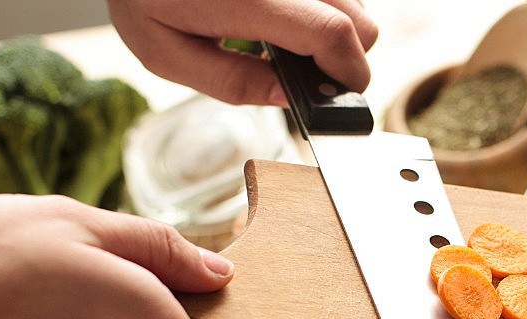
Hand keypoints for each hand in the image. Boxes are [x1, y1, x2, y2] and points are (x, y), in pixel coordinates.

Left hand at [107, 0, 378, 104]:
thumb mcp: (166, 52)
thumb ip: (230, 82)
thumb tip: (288, 97)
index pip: (331, 33)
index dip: (348, 75)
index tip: (337, 102)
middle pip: (360, 24)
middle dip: (345, 61)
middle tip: (306, 77)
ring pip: (356, 7)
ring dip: (336, 34)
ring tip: (288, 44)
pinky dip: (324, 13)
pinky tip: (287, 21)